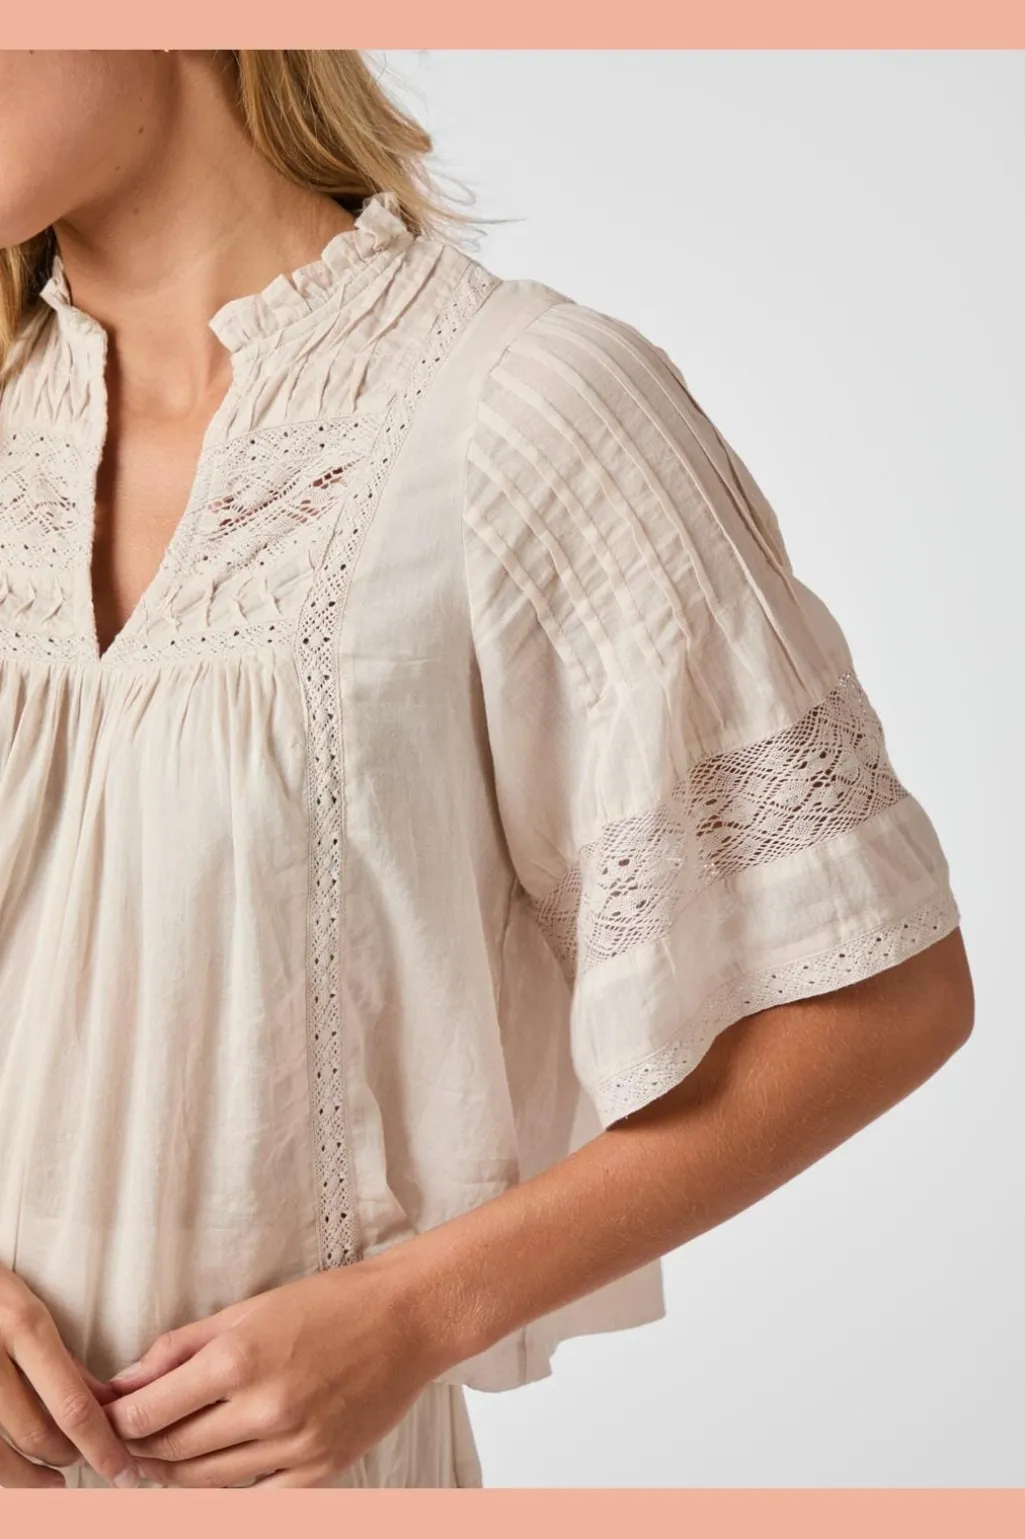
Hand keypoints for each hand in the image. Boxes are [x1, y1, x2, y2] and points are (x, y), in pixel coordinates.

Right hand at [0, 1264, 139, 1487]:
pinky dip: (2, 1470)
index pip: (72, 1404)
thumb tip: (105, 1406)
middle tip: (91, 1461)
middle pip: (38, 1435)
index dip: (102, 1446)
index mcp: (23, 1324)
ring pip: (0, 1457)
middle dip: (71, 1457)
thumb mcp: (29, 1307)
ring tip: (55, 1480)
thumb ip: (64, 1358)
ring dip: (33, 1477)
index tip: (123, 1471)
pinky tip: (18, 1470)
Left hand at [104, 1261, 441, 1487]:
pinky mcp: (319, 1470)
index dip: (117, 1422)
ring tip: (162, 1458)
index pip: (147, 1413)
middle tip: (128, 1442)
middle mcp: (263, 1408)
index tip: (108, 1419)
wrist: (406, 1319)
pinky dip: (225, 1492)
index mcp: (238, 1359)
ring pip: (204, 1483)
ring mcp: (293, 1446)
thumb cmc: (329, 1303)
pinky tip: (214, 1473)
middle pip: (171, 1452)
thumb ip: (181, 1347)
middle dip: (140, 1449)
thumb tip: (125, 1382)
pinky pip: (254, 1498)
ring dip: (173, 1476)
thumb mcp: (247, 1309)